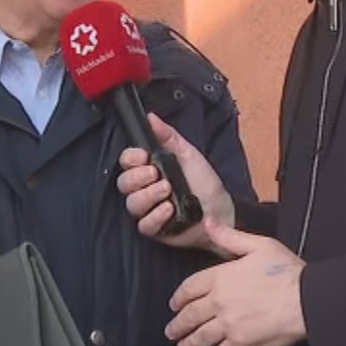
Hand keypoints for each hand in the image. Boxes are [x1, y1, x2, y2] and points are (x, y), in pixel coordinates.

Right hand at [116, 113, 231, 251]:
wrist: (221, 210)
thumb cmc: (205, 182)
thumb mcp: (188, 154)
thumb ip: (168, 136)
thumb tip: (150, 117)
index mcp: (149, 168)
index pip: (126, 161)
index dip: (130, 158)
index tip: (144, 156)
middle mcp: (144, 188)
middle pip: (124, 183)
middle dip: (138, 177)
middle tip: (156, 173)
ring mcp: (148, 209)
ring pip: (132, 203)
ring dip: (148, 195)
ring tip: (167, 190)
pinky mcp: (155, 229)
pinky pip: (144, 225)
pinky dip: (155, 216)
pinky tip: (169, 208)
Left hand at [167, 223, 305, 345]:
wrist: (306, 298)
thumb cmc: (285, 270)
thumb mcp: (258, 245)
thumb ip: (229, 237)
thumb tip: (208, 223)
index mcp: (221, 277)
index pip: (190, 288)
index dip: (179, 297)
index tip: (174, 304)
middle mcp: (219, 302)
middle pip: (191, 315)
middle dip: (178, 324)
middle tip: (171, 330)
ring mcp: (228, 324)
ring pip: (201, 336)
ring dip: (188, 343)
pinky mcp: (242, 343)